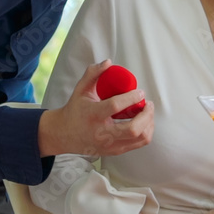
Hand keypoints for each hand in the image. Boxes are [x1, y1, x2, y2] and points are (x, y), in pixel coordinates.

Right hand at [38, 60, 154, 156]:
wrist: (64, 135)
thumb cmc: (75, 109)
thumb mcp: (80, 89)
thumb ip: (93, 73)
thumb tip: (109, 62)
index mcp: (92, 115)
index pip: (115, 106)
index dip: (132, 98)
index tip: (140, 91)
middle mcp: (102, 133)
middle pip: (133, 128)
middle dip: (147, 114)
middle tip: (148, 103)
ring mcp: (109, 145)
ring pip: (140, 138)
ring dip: (149, 123)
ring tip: (147, 112)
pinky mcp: (115, 151)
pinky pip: (138, 144)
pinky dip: (146, 131)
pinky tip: (144, 121)